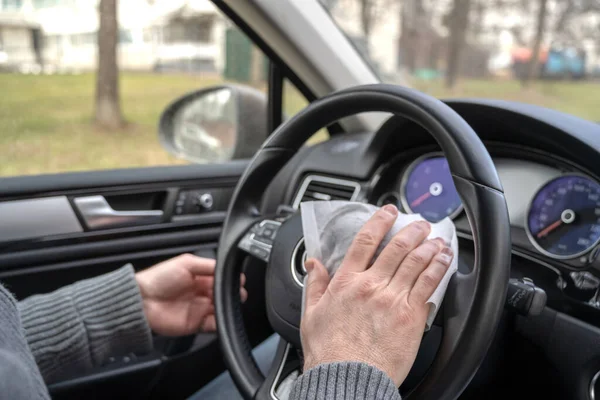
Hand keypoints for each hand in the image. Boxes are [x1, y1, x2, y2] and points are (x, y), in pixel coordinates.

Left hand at [136, 254, 247, 335]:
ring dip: (228, 308)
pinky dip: (220, 323)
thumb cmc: (159, 278)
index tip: (238, 281)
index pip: (223, 279)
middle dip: (233, 295)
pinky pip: (214, 325)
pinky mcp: (196, 324)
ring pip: (222, 310)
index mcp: (201, 277)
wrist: (142, 301)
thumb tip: (227, 267)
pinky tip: (221, 317)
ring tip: (228, 305)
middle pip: (225, 295)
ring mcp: (200, 309)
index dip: (232, 280)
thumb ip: (208, 265)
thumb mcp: (186, 263)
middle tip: (236, 294)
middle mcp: (202, 293)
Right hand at [300, 205, 452, 385]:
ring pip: (416, 262)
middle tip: (420, 224)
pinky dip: (438, 268)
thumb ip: (315, 284)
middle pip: (397, 248)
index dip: (380, 222)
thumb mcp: (311, 313)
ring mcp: (393, 299)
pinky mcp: (411, 316)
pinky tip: (444, 260)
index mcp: (347, 282)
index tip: (388, 212)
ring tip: (437, 238)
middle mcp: (372, 285)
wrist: (348, 378)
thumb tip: (313, 264)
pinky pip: (428, 285)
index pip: (365, 241)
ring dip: (429, 246)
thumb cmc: (330, 352)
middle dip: (412, 231)